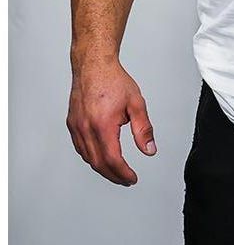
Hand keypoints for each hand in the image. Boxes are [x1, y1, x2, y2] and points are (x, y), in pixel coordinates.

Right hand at [66, 59, 156, 185]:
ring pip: (87, 157)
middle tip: (126, 179)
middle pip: (98, 163)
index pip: (112, 159)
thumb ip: (143, 129)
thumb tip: (149, 150)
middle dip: (114, 175)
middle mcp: (86, 128)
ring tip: (116, 171)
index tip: (132, 178)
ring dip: (102, 168)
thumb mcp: (136, 104)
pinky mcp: (72, 123)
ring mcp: (76, 126)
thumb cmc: (113, 80)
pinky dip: (91, 157)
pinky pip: (80, 147)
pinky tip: (100, 156)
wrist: (93, 65)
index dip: (123, 173)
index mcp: (103, 124)